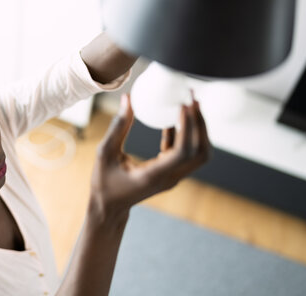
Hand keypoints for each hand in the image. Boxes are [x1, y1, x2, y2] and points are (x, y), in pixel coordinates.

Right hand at [90, 93, 209, 216]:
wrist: (110, 208)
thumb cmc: (104, 183)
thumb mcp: (105, 153)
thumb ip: (117, 127)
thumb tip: (128, 98)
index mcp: (154, 175)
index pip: (182, 152)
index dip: (188, 127)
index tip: (183, 105)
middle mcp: (169, 178)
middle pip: (200, 153)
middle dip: (201, 124)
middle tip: (192, 99)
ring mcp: (173, 177)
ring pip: (199, 154)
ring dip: (198, 129)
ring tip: (189, 105)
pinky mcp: (171, 173)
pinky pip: (185, 153)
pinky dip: (184, 134)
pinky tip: (172, 118)